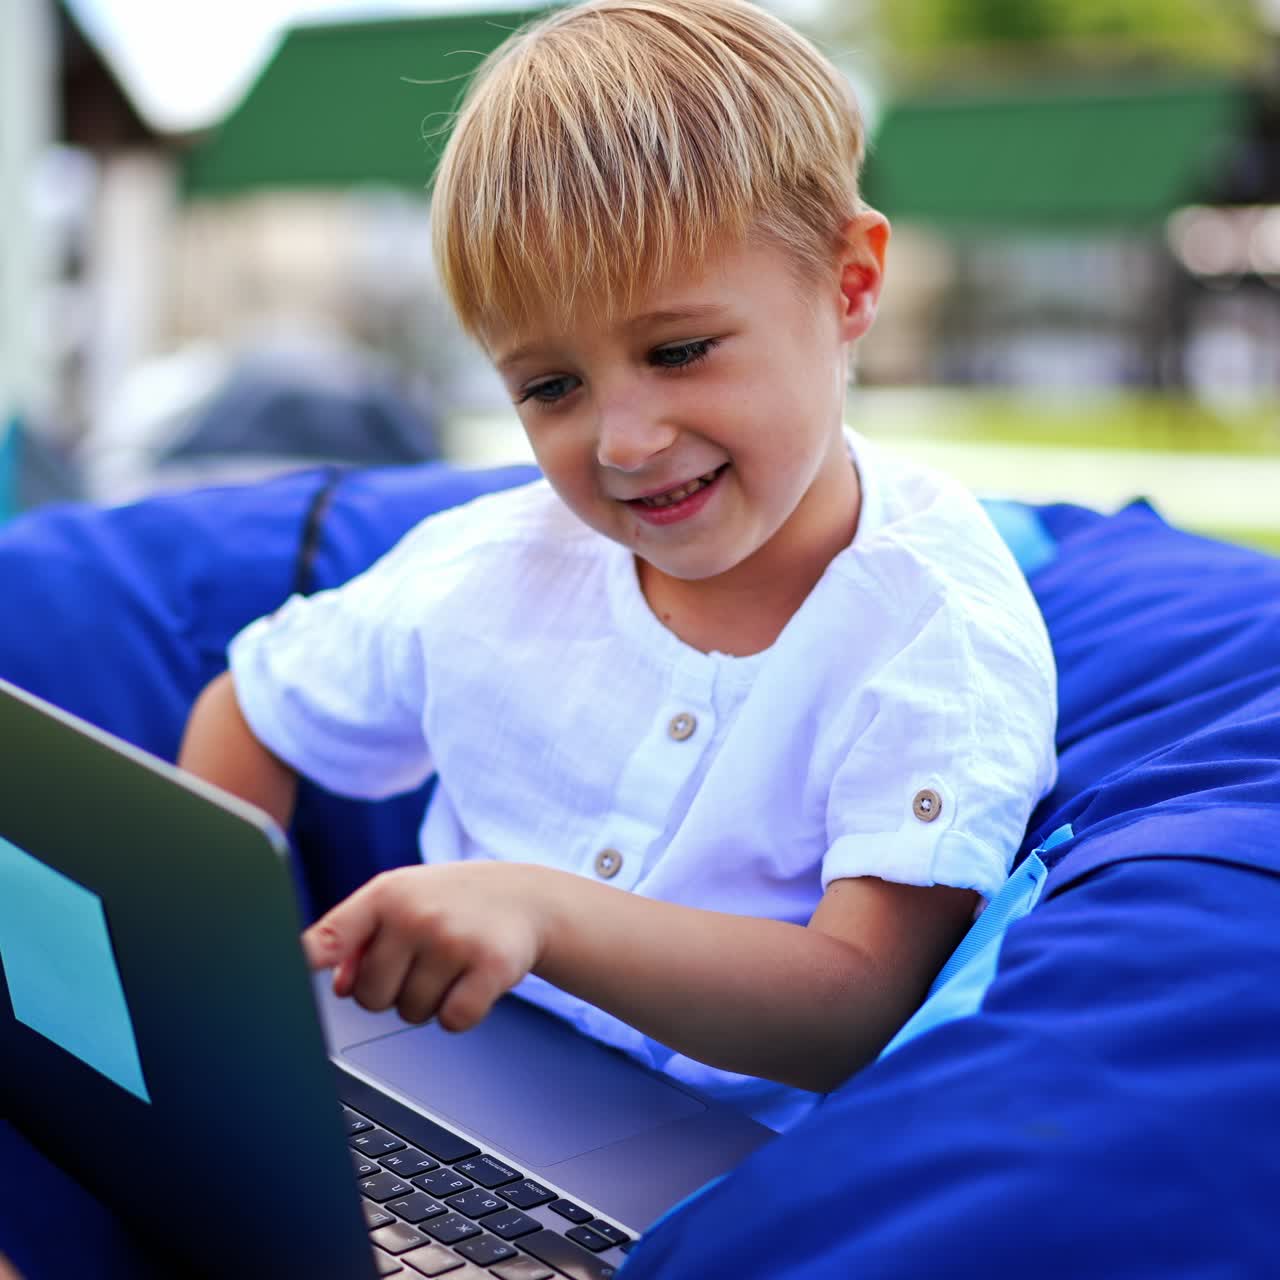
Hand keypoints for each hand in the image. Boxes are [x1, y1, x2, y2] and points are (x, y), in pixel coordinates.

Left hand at [302, 862, 550, 1030]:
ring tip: (449, 964)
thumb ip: (358, 939)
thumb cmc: (450, 902)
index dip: (301, 965)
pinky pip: (451, 1022)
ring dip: (427, 1001)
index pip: (329, 938)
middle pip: (368, 997)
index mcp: (384, 894)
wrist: (526, 897)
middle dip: (390, 991)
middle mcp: (415, 914)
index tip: (279, 982)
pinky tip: (472, 980)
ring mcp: (453, 940)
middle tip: (420, 960)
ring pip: (410, 1014)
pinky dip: (459, 1012)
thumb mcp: (402, 901)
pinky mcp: (489, 967)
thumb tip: (336, 986)